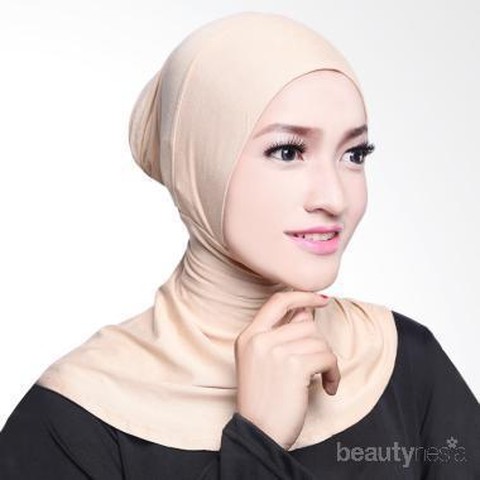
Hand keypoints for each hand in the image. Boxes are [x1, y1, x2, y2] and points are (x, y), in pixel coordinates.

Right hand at [234, 291, 339, 450]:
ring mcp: (275, 351)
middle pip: (306, 324)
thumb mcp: (260, 362)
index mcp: (248, 336)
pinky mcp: (294, 366)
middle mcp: (259, 339)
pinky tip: (328, 387)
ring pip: (319, 340)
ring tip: (322, 379)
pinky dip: (334, 373)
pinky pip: (327, 357)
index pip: (277, 302)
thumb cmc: (263, 401)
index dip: (301, 295)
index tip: (321, 299)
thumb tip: (306, 313)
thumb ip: (279, 335)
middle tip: (317, 366)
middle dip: (318, 344)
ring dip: (328, 361)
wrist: (258, 433)